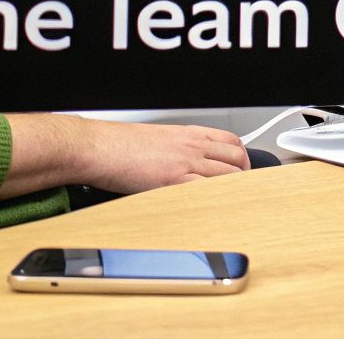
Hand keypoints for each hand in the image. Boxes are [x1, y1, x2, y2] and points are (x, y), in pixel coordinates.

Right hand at [76, 119, 250, 192]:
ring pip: (228, 175)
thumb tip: (185, 165)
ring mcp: (186, 163)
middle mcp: (192, 146)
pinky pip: (207, 190)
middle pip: (236, 158)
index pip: (231, 141)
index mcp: (189, 134)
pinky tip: (217, 209)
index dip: (241, 158)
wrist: (99, 147)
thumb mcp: (157, 138)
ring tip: (232, 204)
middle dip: (244, 176)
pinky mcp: (174, 180)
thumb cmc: (119, 145)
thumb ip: (177, 149)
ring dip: (234, 189)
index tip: (241, 171)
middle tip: (240, 191)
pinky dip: (217, 199)